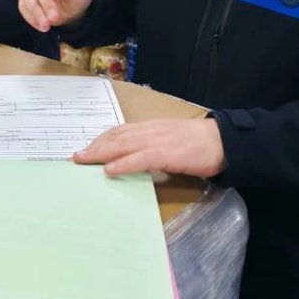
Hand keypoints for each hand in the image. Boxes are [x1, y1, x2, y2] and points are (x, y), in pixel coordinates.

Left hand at [73, 119, 225, 178]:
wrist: (222, 141)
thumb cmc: (199, 144)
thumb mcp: (171, 141)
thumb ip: (153, 147)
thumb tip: (134, 161)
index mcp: (151, 127)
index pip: (120, 131)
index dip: (101, 139)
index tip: (86, 147)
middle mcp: (150, 130)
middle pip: (115, 137)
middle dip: (94, 146)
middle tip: (76, 156)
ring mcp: (157, 140)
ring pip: (122, 144)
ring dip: (100, 153)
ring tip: (83, 161)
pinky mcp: (166, 153)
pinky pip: (139, 158)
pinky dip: (122, 163)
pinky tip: (109, 170)